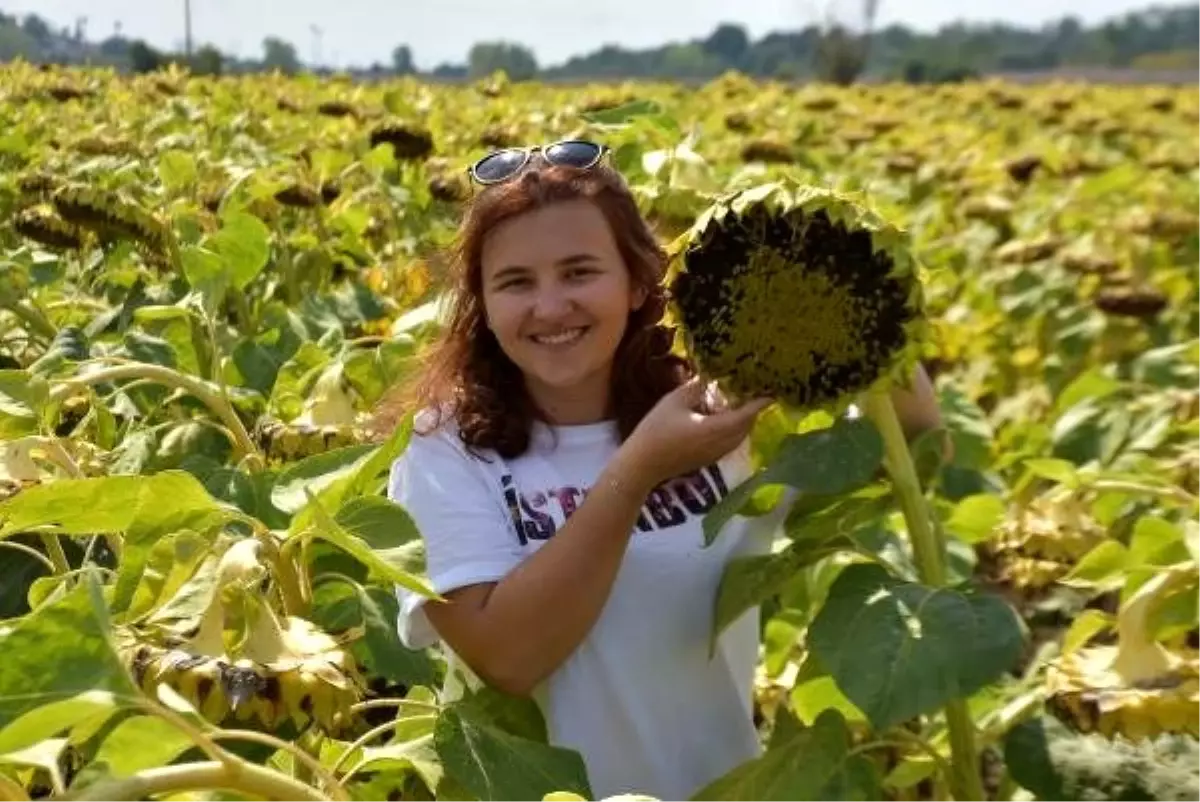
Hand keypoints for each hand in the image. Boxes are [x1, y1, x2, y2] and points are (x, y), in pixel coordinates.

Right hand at [620, 376, 772, 490]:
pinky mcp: (707, 460)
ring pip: (738, 437)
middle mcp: (721, 444)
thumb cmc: (656, 430)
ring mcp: (715, 455)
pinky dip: (732, 431)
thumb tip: (710, 378)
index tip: (771, 393)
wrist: (642, 464)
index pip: (746, 414)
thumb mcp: (675, 401)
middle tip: (753, 394)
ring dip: (742, 422)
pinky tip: (721, 421)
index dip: (759, 403)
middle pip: (746, 427)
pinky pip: (729, 443)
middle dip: (752, 412)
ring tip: (739, 405)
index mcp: (716, 428)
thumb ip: (696, 388)